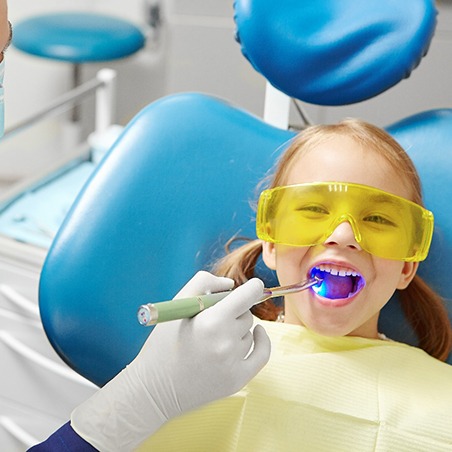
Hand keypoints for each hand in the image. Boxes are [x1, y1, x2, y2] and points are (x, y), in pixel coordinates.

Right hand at [71, 271, 270, 450]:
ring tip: (213, 339)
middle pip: (246, 314)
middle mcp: (225, 343)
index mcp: (210, 322)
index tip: (255, 285)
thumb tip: (230, 284)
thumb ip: (203, 283)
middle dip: (234, 312)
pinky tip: (257, 333)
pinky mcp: (237, 380)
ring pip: (249, 333)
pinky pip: (262, 354)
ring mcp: (233, 364)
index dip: (253, 287)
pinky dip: (261, 341)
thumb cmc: (163, 343)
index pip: (246, 296)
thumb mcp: (177, 305)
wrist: (153, 389)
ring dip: (237, 330)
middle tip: (212, 319)